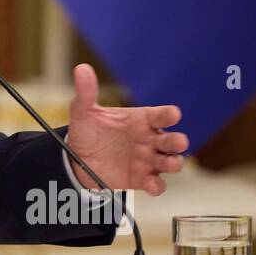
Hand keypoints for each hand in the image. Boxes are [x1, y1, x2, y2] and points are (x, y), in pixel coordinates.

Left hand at [64, 63, 186, 195]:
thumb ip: (86, 93)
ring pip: (170, 162)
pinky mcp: (141, 179)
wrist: (77, 159)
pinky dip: (157, 186)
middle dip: (178, 141)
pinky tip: (151, 184)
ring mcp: (147, 160)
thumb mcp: (84, 112)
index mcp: (141, 120)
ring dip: (174, 163)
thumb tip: (82, 69)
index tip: (173, 114)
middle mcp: (149, 139)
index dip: (168, 114)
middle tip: (178, 141)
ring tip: (171, 163)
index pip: (160, 115)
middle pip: (172, 140)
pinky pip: (156, 185)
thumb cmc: (88, 131)